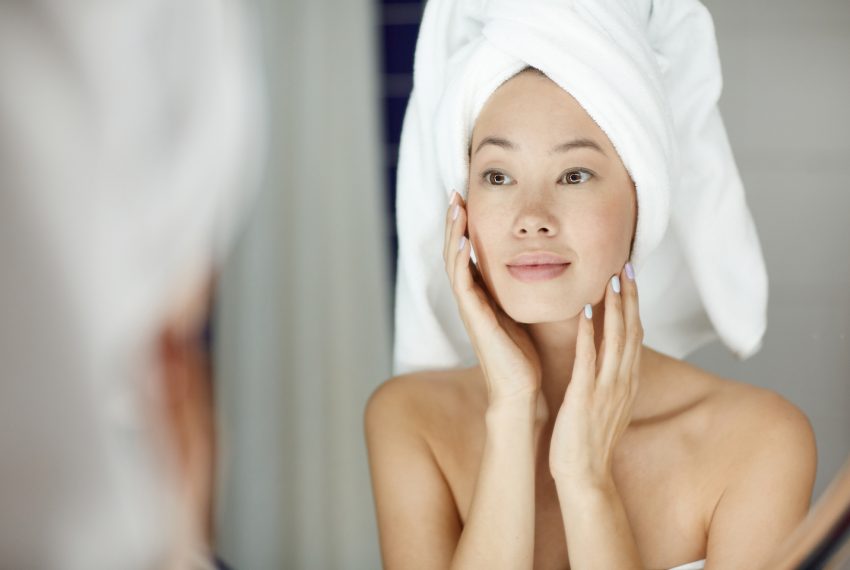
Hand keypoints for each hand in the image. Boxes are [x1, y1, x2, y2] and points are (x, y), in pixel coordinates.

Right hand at [444, 191, 543, 410]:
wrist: (520, 392)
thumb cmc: (524, 357)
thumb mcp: (523, 314)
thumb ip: (524, 292)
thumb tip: (542, 266)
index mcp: (482, 296)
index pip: (468, 253)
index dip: (466, 226)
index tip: (470, 198)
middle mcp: (471, 299)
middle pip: (455, 251)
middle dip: (455, 221)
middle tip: (455, 192)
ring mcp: (470, 308)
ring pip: (454, 262)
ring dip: (454, 233)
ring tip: (456, 206)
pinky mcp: (475, 319)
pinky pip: (463, 283)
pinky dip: (461, 260)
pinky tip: (466, 239)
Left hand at [548, 263, 642, 484]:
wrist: (585, 475)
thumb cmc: (590, 440)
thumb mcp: (607, 404)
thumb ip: (609, 378)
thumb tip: (606, 356)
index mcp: (627, 382)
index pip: (635, 335)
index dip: (634, 305)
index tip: (630, 277)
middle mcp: (622, 381)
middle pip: (631, 331)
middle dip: (629, 297)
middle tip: (626, 266)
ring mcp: (606, 389)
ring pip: (615, 339)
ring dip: (613, 307)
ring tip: (610, 279)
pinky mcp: (585, 396)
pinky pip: (588, 359)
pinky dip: (587, 333)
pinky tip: (583, 311)